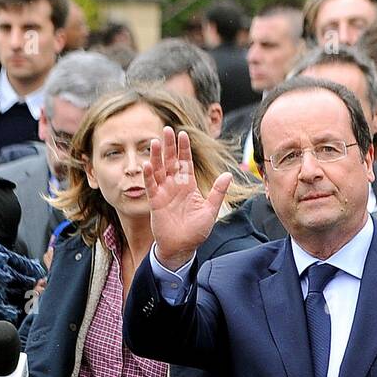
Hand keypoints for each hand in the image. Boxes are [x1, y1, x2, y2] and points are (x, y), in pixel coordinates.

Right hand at [144, 126, 231, 270]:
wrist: (182, 248)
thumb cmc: (196, 231)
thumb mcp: (210, 210)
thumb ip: (217, 192)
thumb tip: (228, 174)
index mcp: (188, 186)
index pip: (186, 163)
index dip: (184, 149)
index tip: (183, 134)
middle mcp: (175, 186)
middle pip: (171, 162)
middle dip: (169, 146)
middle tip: (167, 129)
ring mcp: (164, 193)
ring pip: (159, 170)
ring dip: (157, 157)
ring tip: (155, 142)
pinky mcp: (155, 202)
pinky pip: (151, 186)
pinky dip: (149, 176)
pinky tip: (148, 165)